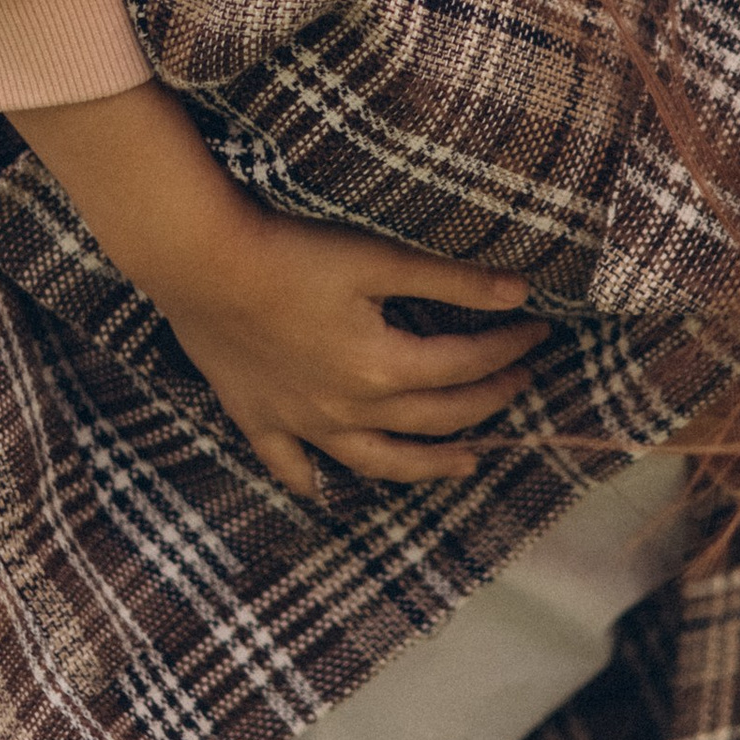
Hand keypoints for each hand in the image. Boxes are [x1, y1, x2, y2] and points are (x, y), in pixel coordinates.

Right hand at [9, 82, 545, 496]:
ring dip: (429, 466)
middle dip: (488, 401)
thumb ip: (453, 281)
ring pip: (378, 462)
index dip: (509, 347)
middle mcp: (348, 410)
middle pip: (436, 418)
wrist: (200, 261)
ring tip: (468, 464)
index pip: (466, 365)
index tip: (539, 330)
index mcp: (384, 368)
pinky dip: (317, 483)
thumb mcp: (379, 258)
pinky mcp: (260, 420)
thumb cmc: (291, 250)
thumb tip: (520, 291)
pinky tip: (333, 488)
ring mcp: (303, 424)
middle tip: (520, 383)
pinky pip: (294, 469)